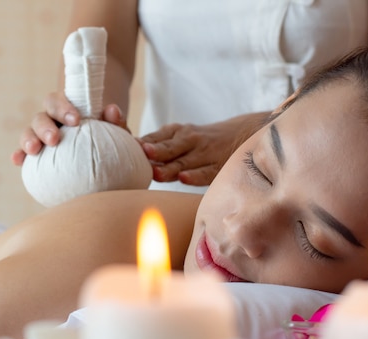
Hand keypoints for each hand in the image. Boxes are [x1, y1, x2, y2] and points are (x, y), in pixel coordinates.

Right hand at [12, 92, 128, 165]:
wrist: (100, 149)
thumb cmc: (106, 135)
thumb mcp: (114, 128)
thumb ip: (116, 121)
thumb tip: (112, 111)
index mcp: (66, 109)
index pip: (58, 101)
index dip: (63, 108)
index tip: (75, 120)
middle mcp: (50, 120)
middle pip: (40, 117)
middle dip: (45, 126)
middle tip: (54, 139)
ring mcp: (40, 136)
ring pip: (29, 132)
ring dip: (28, 139)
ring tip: (34, 150)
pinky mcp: (36, 153)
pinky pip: (24, 153)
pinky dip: (19, 154)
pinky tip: (18, 160)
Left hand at [139, 113, 269, 185]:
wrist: (241, 134)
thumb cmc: (198, 142)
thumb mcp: (178, 137)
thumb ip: (157, 146)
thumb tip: (126, 156)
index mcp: (176, 131)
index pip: (156, 137)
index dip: (142, 143)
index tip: (129, 147)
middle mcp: (189, 139)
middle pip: (169, 147)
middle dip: (155, 151)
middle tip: (142, 154)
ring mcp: (204, 153)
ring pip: (184, 162)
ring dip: (170, 167)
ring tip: (157, 172)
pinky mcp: (217, 167)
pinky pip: (205, 173)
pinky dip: (195, 176)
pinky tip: (184, 179)